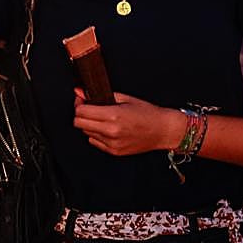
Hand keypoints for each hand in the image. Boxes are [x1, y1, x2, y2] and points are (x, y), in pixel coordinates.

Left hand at [72, 88, 186, 155]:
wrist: (164, 131)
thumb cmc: (148, 113)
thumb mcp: (125, 98)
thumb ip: (100, 95)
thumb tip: (79, 91)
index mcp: (113, 116)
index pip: (81, 112)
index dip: (79, 104)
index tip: (82, 100)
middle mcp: (111, 131)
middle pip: (79, 123)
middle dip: (80, 114)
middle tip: (87, 108)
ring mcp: (112, 143)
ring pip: (86, 133)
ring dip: (88, 124)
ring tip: (101, 118)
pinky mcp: (114, 151)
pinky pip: (94, 141)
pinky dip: (96, 134)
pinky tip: (106, 128)